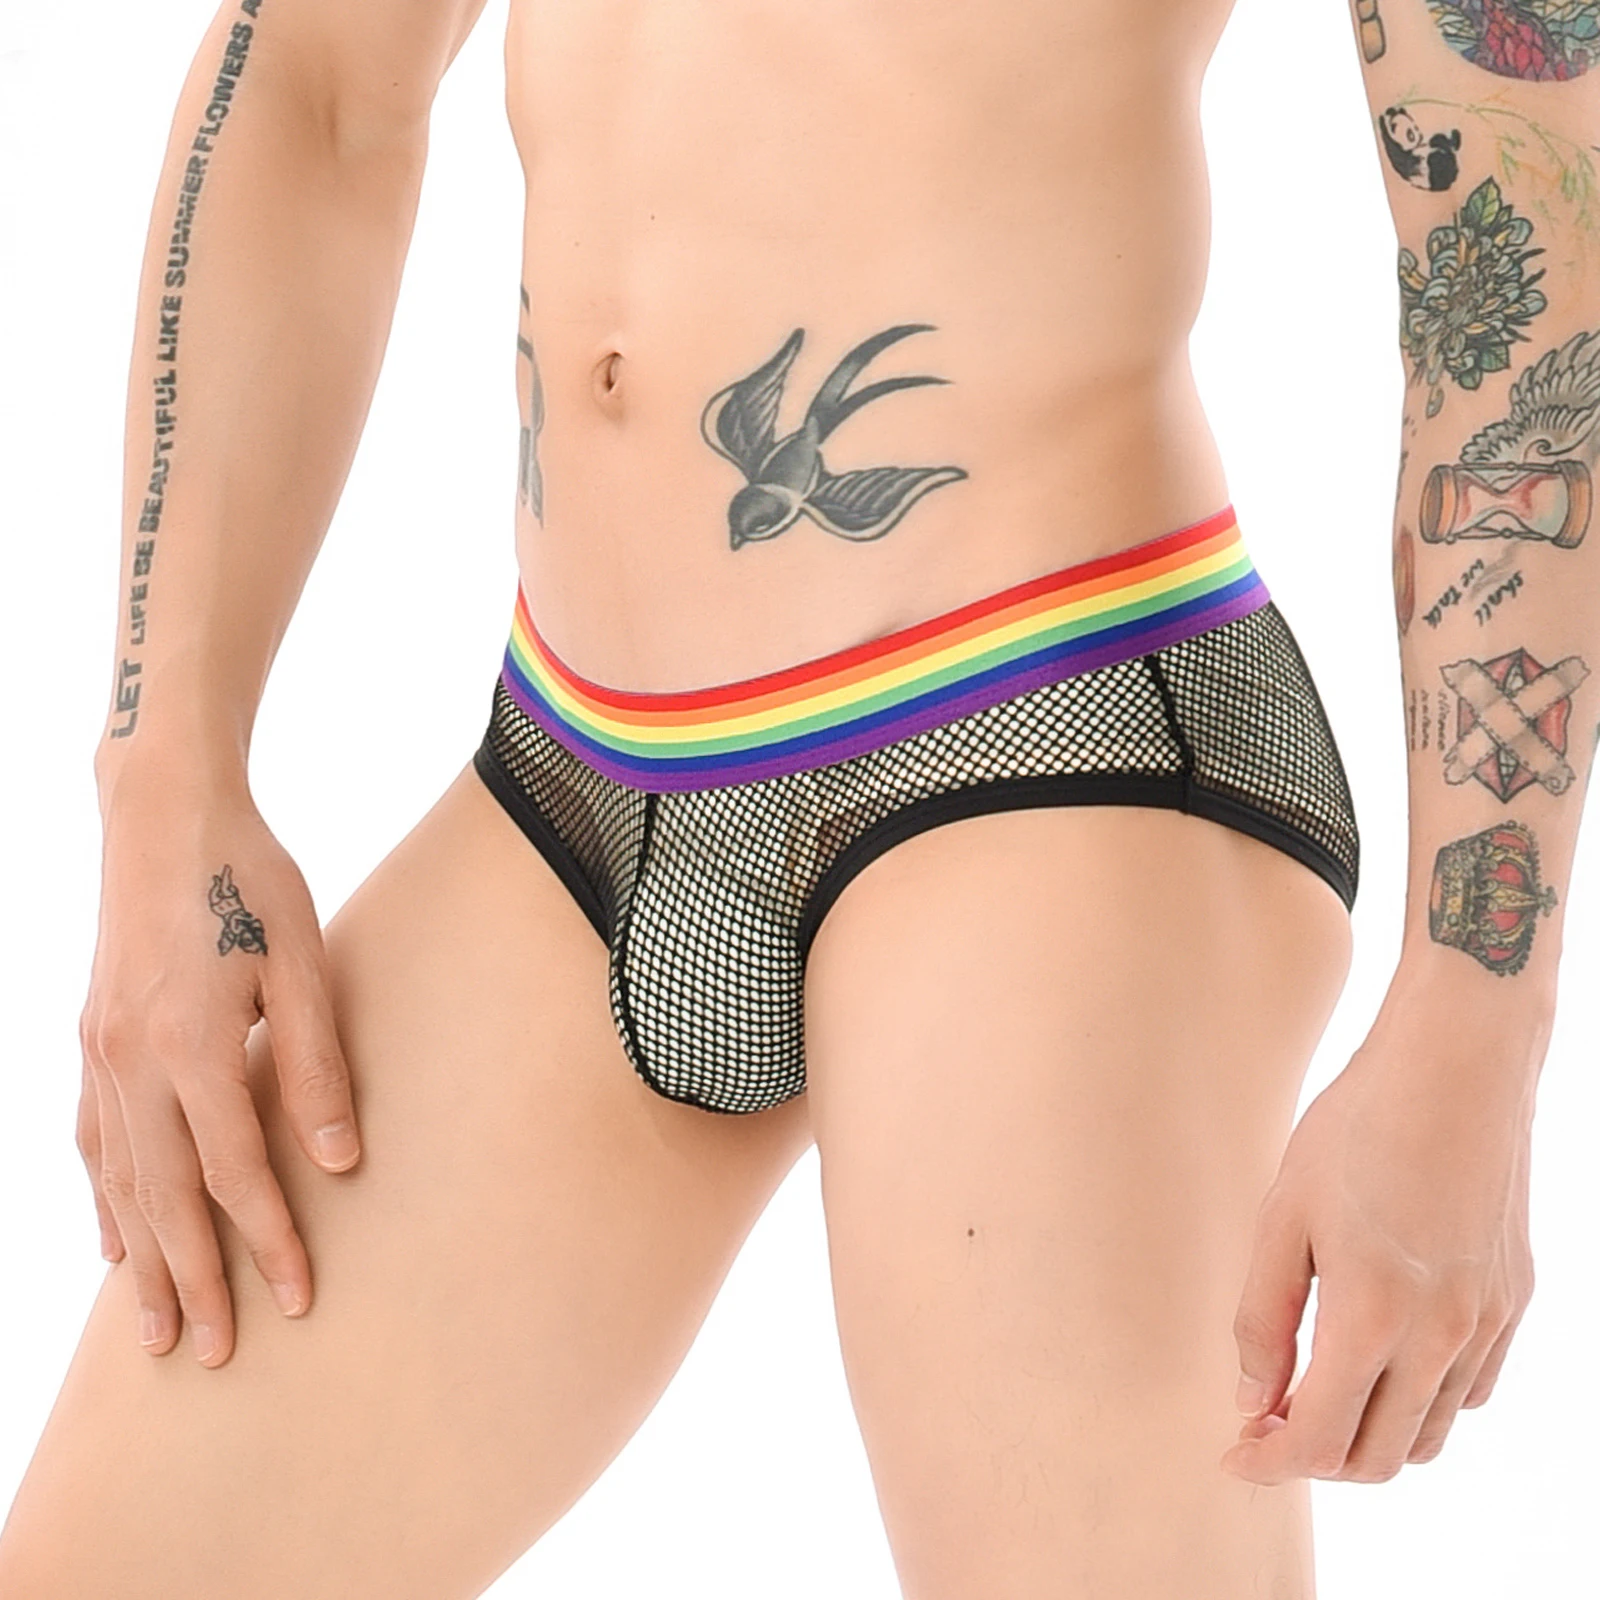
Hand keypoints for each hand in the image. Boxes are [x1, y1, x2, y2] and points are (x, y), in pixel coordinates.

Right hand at [77, 777, 360, 1366]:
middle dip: (196, 1280)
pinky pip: (92, 1142)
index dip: (269, 1242)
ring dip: (142, 1260)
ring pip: (119, 1182)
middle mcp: (133, 1063)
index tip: (298, 1299)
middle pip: (166, 1198)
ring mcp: (100, 1054)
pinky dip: (104, 1200)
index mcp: (193, 1046)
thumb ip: (317, 1066)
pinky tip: (113, 1240)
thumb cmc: (249, 882)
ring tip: (157, 1329)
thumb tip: (339, 1163)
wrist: (164, 817)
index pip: (237, 1174)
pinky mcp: (89, 1039)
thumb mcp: (304, 963)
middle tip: (217, 1355)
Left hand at [1221, 999, 1539, 1482]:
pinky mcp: (1514, 1302)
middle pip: (1377, 1457)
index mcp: (1372, 1319)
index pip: (1320, 1441)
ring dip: (1369, 1435)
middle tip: (1269, 1422)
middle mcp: (1442, 1339)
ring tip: (1319, 1391)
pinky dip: (1420, 1402)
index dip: (1269, 1463)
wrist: (1455, 1068)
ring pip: (1428, 1433)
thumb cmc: (1355, 1130)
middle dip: (1315, 1458)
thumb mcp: (1281, 1216)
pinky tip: (1381, 1358)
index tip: (1234, 1455)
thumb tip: (1253, 1401)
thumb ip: (1262, 1318)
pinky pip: (1468, 1391)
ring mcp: (1488, 1324)